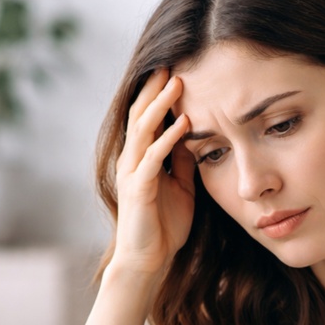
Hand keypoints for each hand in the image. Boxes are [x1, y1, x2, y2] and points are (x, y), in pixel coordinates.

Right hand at [111, 69, 196, 277]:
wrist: (149, 260)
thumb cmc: (164, 226)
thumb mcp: (181, 187)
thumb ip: (182, 162)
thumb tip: (193, 137)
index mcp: (141, 159)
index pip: (147, 118)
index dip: (158, 95)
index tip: (175, 70)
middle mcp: (131, 161)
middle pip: (140, 116)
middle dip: (155, 90)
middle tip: (171, 63)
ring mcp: (132, 174)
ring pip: (143, 131)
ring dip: (161, 106)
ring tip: (176, 83)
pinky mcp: (138, 190)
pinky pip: (152, 159)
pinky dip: (168, 139)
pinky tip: (184, 124)